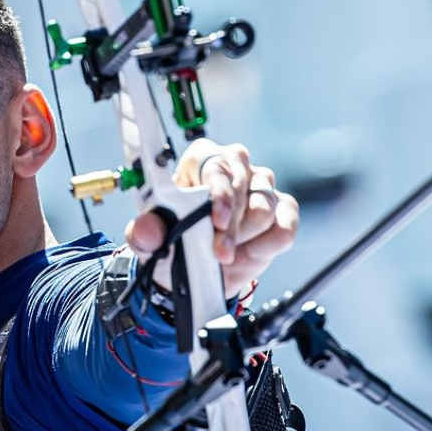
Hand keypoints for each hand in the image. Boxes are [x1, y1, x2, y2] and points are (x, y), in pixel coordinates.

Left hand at [126, 139, 298, 298]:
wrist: (197, 270)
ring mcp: (261, 186)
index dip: (218, 193)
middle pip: (243, 185)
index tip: (216, 221)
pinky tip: (250, 253)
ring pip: (265, 208)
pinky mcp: (282, 209)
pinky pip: (286, 226)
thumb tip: (146, 229)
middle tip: (220, 253)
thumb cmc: (174, 240)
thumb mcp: (151, 240)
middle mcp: (234, 165)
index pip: (215, 165)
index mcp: (201, 160)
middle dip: (232, 225)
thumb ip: (145, 233)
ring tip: (227, 254)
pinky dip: (269, 245)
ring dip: (245, 238)